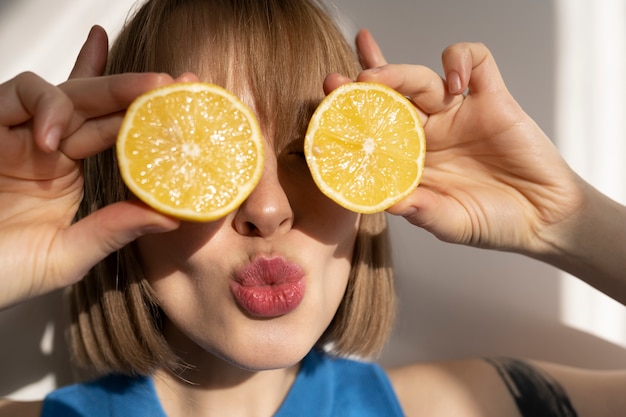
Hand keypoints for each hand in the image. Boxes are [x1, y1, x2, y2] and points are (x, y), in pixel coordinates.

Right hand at [0, 27, 186, 309]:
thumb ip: (114, 230)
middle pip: (96, 105)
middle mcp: (48, 149)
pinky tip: (54, 136)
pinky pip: (18, 94)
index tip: (181, 101)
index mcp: (70, 173)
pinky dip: (44, 105)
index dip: (143, 114)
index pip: (112, 131)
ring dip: (100, 90)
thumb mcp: (69, 255)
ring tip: (133, 104)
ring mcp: (19, 134)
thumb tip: (171, 216)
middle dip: (132, 90)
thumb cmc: (3, 272)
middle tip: (169, 81)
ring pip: (64, 91)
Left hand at [325, 30, 582, 254]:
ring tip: (377, 77)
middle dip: (362, 84)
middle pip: (389, 96)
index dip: (350, 116)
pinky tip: (454, 83)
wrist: (543, 219)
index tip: (325, 109)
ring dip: (396, 72)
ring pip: (421, 77)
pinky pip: (475, 62)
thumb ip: (420, 211)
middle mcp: (429, 132)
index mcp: (411, 159)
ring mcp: (459, 113)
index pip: (373, 129)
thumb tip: (384, 201)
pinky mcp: (493, 98)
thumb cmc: (493, 223)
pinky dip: (460, 61)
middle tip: (340, 82)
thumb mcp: (450, 223)